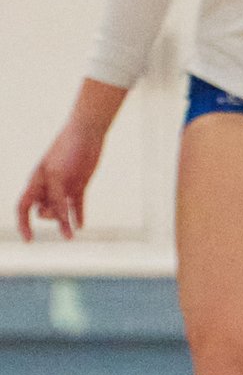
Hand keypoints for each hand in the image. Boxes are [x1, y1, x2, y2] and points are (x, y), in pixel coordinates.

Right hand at [16, 119, 107, 240]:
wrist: (87, 134)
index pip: (23, 206)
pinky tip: (81, 225)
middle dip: (50, 217)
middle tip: (60, 213)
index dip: (24, 224)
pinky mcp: (79, 185)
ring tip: (72, 236)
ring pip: (60, 210)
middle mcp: (47, 186)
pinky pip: (76, 205)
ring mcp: (63, 186)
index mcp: (35, 181)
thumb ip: (56, 197)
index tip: (29, 240)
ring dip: (64, 223)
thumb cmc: (67, 151)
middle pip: (42, 210)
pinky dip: (78, 215)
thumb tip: (60, 219)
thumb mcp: (58, 175)